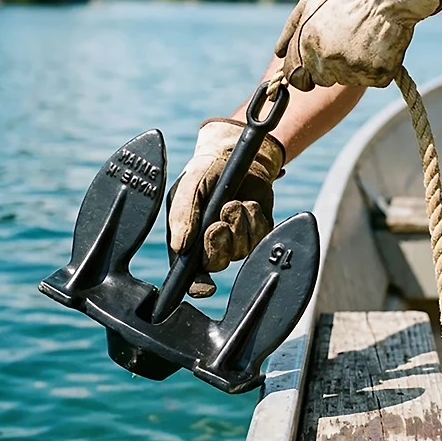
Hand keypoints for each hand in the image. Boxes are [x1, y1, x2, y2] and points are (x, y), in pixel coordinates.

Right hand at [167, 119, 284, 297]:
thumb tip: (180, 247)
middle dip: (219, 243)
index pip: (189, 274)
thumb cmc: (206, 170)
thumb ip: (182, 214)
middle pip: (216, 263)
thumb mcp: (189, 187)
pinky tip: (248, 203)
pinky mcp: (256, 231)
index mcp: (186, 238)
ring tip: (235, 202)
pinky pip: (260, 238)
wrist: (236, 153)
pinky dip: (255, 219)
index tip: (207, 287)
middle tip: (220, 220)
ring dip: (239, 225)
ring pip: (241, 250)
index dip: (196, 285)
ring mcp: (235, 239)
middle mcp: (210, 243)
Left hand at [274, 0, 441, 90]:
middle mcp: (327, 61)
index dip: (303, 73)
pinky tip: (380, 45)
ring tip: (364, 38)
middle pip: (320, 80)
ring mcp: (352, 69)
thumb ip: (290, 32)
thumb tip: (279, 55)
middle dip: (328, 67)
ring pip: (347, 79)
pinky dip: (377, 67)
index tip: (312, 67)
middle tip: (345, 43)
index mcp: (307, 46)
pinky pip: (373, 78)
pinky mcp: (376, 75)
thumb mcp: (309, 3)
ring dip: (353, 66)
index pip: (295, 77)